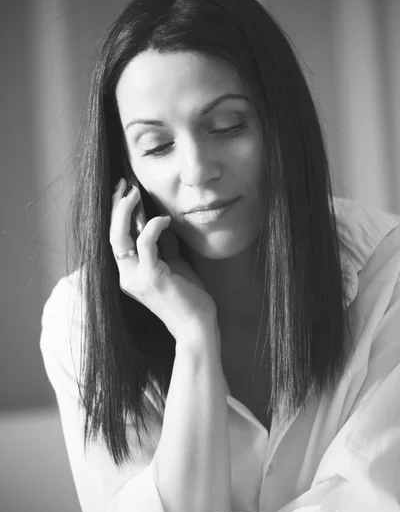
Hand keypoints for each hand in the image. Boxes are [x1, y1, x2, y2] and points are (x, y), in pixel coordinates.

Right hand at [110, 179, 216, 339]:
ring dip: (125, 211)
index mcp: (130, 274)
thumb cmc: (189, 299)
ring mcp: (136, 278)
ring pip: (120, 237)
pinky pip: (145, 244)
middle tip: (124, 184)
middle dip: (116, 206)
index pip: (117, 239)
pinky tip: (165, 219)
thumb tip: (162, 224)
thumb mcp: (174, 266)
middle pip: (112, 235)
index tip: (124, 192)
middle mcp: (127, 276)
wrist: (197, 327)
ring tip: (134, 192)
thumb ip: (165, 247)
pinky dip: (153, 227)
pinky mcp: (151, 278)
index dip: (118, 214)